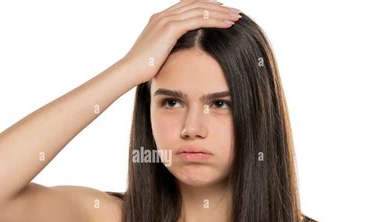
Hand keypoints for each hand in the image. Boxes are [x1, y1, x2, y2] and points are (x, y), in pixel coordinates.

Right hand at [121, 1, 241, 84]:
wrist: (129, 71)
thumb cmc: (141, 69)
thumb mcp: (157, 55)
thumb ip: (168, 48)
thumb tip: (179, 55)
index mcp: (160, 19)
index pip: (188, 6)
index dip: (206, 7)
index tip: (222, 12)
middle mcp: (163, 15)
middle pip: (196, 4)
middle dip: (218, 7)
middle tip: (235, 12)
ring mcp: (166, 20)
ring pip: (200, 9)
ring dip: (221, 12)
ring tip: (236, 17)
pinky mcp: (170, 28)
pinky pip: (199, 19)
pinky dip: (215, 20)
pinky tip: (228, 24)